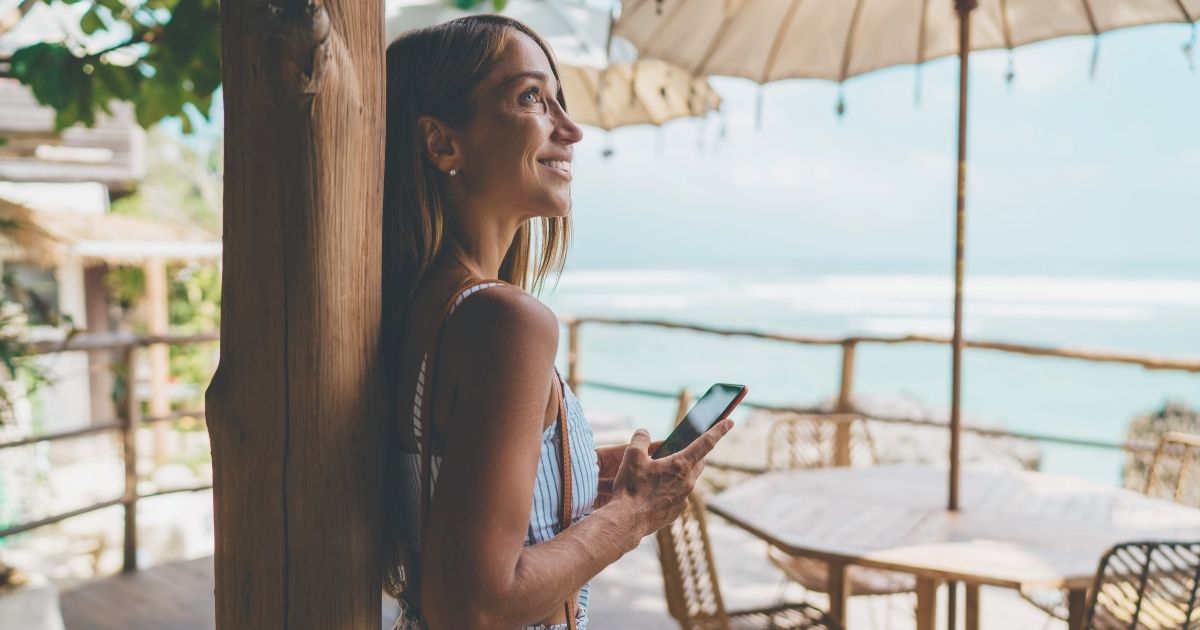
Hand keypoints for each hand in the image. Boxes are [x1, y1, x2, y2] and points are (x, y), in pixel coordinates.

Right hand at [605, 420, 733, 539]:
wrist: (627, 521)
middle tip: (685, 449)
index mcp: (680, 464)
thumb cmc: (630, 487)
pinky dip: (672, 490)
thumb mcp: (632, 456)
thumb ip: (640, 439)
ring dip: (682, 473)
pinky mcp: (676, 512)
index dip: (718, 430)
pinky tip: (654, 492)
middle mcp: (687, 482)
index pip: (705, 442)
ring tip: (662, 473)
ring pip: (689, 481)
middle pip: (699, 462)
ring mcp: (683, 499)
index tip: (730, 422)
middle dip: (696, 454)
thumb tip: (643, 433)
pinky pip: (679, 496)